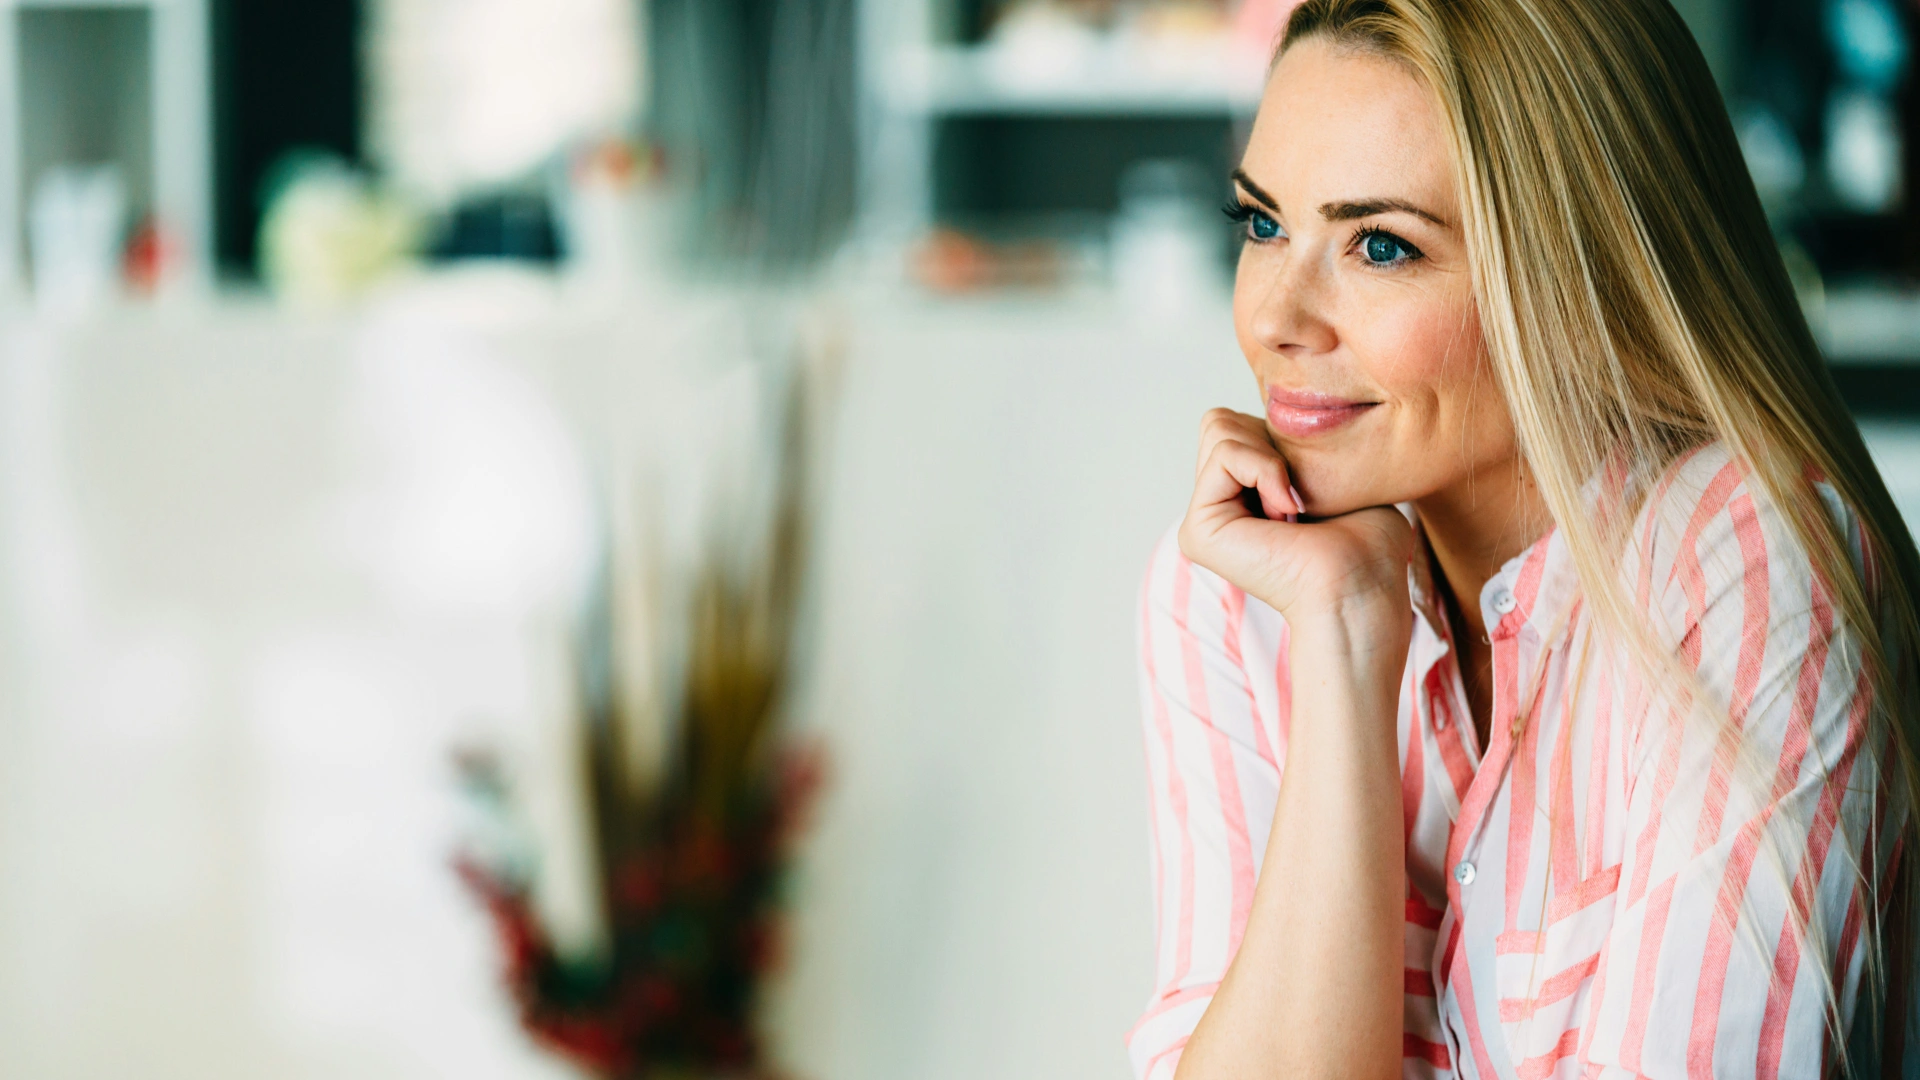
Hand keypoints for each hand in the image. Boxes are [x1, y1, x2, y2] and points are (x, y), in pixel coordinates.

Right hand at [1177, 409, 1414, 634]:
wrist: (1362, 588)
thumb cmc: (1368, 545)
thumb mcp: (1337, 472)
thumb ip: (1298, 443)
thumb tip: (1279, 415)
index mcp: (1242, 496)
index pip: (1239, 422)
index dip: (1283, 435)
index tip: (1313, 488)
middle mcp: (1217, 507)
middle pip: (1221, 420)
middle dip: (1270, 440)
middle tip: (1299, 496)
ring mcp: (1204, 520)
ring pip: (1217, 427)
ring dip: (1270, 457)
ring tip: (1292, 506)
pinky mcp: (1198, 530)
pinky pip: (1224, 455)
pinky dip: (1265, 469)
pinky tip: (1285, 512)